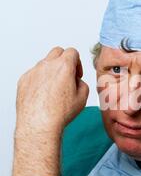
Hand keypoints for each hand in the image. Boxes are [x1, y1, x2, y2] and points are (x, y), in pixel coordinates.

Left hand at [11, 47, 88, 175]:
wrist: (39, 124)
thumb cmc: (59, 112)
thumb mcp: (83, 98)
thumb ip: (82, 84)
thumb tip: (77, 82)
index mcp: (64, 67)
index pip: (72, 52)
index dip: (77, 62)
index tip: (76, 73)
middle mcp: (47, 66)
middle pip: (57, 52)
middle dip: (64, 61)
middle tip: (67, 75)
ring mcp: (33, 72)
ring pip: (45, 63)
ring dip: (52, 71)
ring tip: (55, 89)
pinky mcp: (24, 80)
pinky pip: (34, 74)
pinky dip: (40, 80)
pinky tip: (44, 94)